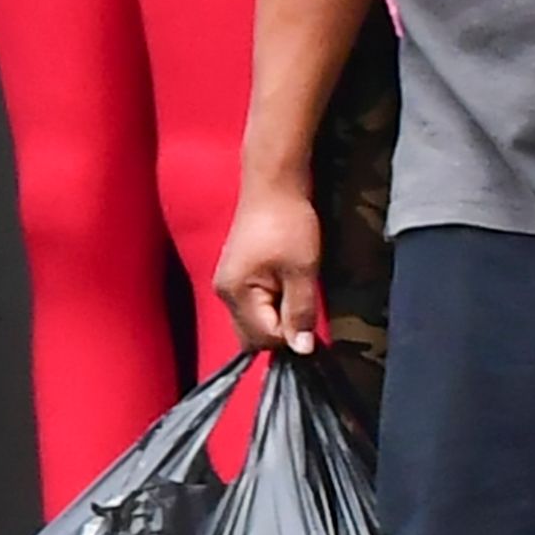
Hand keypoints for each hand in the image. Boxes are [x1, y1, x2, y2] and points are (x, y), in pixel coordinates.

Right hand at [213, 179, 325, 353]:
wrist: (274, 185)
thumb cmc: (288, 223)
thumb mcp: (302, 270)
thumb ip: (300, 312)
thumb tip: (301, 349)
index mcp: (236, 293)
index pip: (263, 338)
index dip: (290, 335)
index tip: (310, 316)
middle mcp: (225, 293)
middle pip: (252, 337)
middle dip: (280, 331)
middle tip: (303, 304)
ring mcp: (229, 285)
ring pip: (253, 323)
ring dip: (277, 317)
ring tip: (295, 289)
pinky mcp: (238, 276)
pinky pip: (254, 307)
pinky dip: (272, 306)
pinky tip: (287, 285)